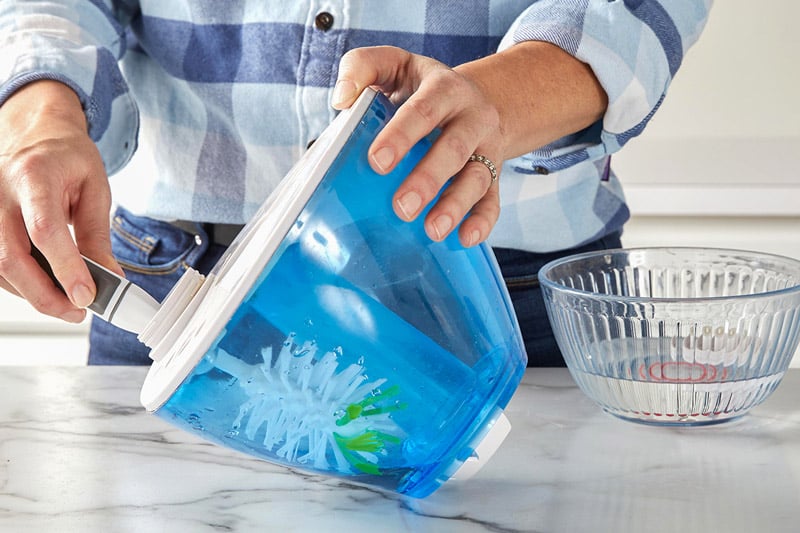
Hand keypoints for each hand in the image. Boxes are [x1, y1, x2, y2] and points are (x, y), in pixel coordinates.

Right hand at [0, 80, 120, 321]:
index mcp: (34, 176)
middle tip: (78, 311)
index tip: (86, 296)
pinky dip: (20, 283)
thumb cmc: (68, 158)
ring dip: (33, 294)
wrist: (37, 134)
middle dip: (46, 294)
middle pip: (11, 256)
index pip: (45, 230)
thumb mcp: (95, 189)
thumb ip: (98, 235)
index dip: (65, 268)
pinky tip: (45, 287)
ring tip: (68, 304)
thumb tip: (109, 278)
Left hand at [332, 43, 607, 247]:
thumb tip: (342, 100)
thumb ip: (362, 68)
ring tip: (432, 230)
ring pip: (477, 178)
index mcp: (444, 89)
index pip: (424, 110)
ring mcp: (486, 149)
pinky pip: (493, 200)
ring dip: (455, 206)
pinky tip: (464, 239)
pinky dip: (482, 221)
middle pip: (454, 149)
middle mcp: (472, 118)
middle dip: (428, 180)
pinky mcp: (494, 175)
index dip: (402, 136)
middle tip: (401, 207)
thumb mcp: (393, 65)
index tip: (377, 161)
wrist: (474, 98)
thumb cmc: (420, 88)